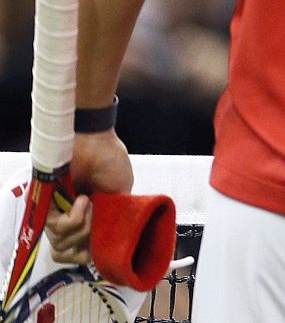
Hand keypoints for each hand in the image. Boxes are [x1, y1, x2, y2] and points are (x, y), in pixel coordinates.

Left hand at [46, 131, 133, 265]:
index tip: (98, 246)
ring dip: (82, 226)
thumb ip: (117, 218)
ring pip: (62, 243)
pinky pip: (57, 227)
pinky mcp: (48, 207)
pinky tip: (82, 199)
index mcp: (90, 218)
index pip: (80, 250)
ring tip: (89, 202)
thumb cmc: (111, 162)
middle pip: (68, 252)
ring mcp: (58, 213)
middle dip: (86, 240)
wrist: (96, 143)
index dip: (87, 254)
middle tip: (96, 217)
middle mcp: (71, 218)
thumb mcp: (123, 194)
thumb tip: (112, 238)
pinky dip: (74, 216)